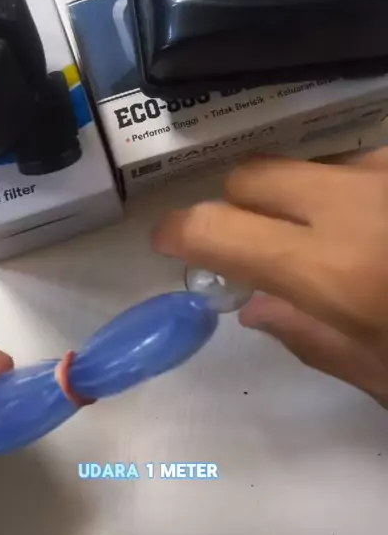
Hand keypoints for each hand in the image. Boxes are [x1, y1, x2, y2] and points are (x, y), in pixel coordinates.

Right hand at [153, 149, 387, 406]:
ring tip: (329, 240)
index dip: (179, 233)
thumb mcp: (382, 372)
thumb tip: (254, 307)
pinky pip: (349, 162)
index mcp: (334, 269)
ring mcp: (381, 171)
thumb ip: (311, 338)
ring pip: (301, 165)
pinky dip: (340, 190)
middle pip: (248, 177)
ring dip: (293, 199)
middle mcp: (349, 202)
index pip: (218, 229)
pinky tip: (370, 226)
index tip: (168, 243)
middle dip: (234, 208)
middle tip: (255, 249)